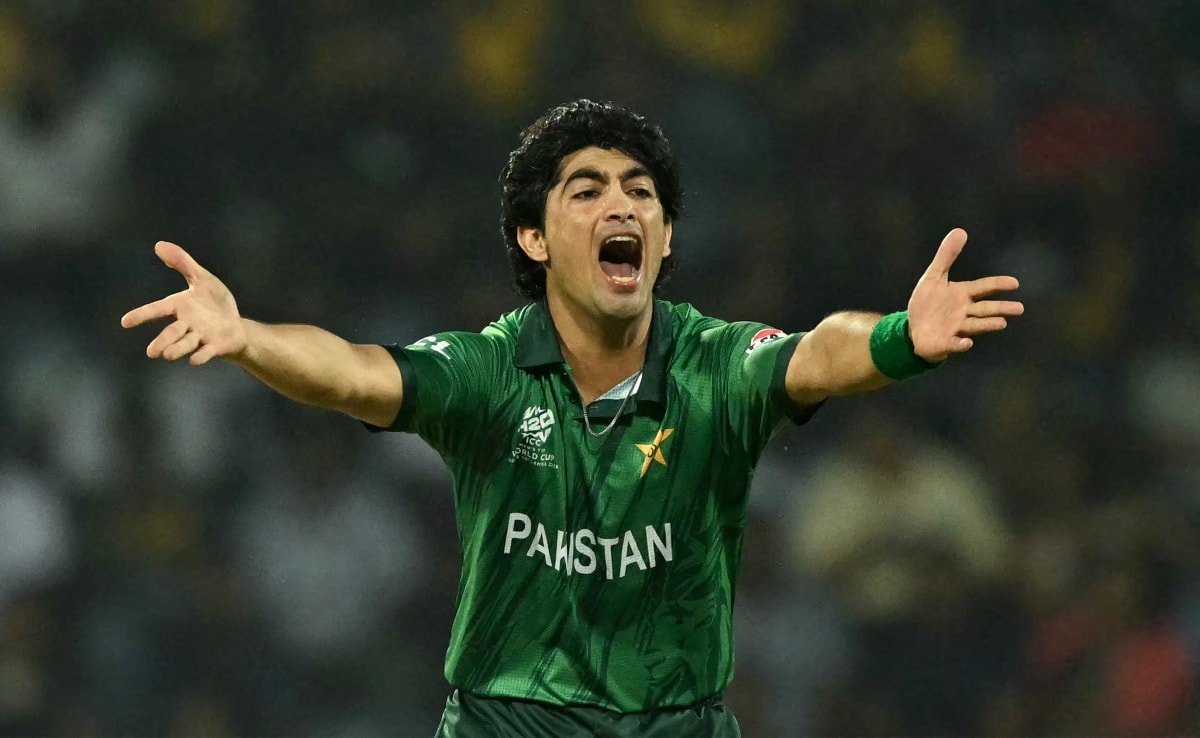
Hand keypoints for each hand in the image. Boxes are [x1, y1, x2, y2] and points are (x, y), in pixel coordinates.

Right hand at [120, 241, 247, 364]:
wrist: (236, 325)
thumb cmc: (215, 304)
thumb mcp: (202, 279)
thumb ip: (182, 263)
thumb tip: (159, 245)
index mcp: (180, 307)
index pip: (157, 310)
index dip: (142, 315)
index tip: (125, 322)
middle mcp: (187, 325)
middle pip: (171, 333)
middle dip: (162, 341)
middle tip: (151, 352)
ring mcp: (201, 337)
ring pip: (187, 344)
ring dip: (177, 349)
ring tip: (166, 355)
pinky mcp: (216, 346)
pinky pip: (207, 352)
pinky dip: (201, 356)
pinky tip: (194, 360)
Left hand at [907, 229, 1023, 361]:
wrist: (913, 329)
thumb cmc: (927, 303)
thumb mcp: (934, 277)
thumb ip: (946, 256)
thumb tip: (960, 230)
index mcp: (963, 295)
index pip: (983, 288)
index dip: (997, 285)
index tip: (1014, 283)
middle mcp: (964, 312)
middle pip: (985, 309)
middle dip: (1001, 308)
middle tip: (1020, 308)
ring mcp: (956, 328)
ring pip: (975, 325)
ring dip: (987, 324)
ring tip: (1001, 323)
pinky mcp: (945, 343)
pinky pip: (954, 344)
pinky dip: (960, 344)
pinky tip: (967, 342)